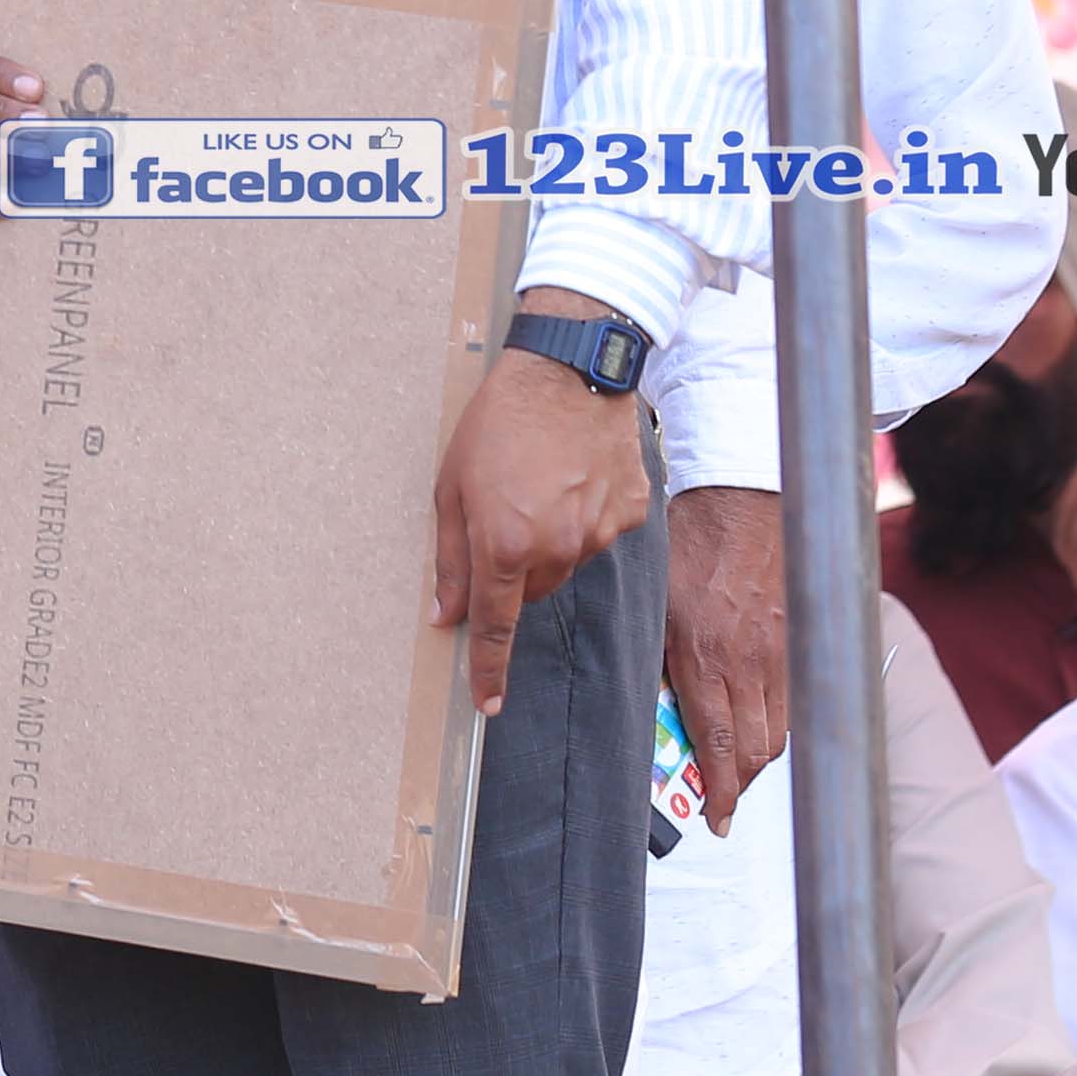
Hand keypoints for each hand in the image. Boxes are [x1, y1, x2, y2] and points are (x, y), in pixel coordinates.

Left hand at [426, 294, 655, 716]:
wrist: (568, 372)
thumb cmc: (498, 423)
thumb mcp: (451, 487)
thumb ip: (450, 558)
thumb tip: (446, 615)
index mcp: (504, 545)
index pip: (496, 626)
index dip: (490, 669)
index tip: (487, 703)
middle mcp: (556, 549)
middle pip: (531, 591)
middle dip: (514, 570)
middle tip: (506, 516)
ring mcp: (598, 534)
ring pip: (565, 563)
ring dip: (549, 541)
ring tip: (541, 483)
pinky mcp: (630, 515)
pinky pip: (599, 535)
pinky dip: (583, 517)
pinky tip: (573, 476)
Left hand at [658, 484, 789, 826]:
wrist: (744, 501)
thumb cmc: (690, 544)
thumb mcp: (654, 604)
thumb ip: (658, 657)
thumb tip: (655, 704)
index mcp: (705, 657)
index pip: (719, 744)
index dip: (721, 792)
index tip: (717, 820)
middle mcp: (749, 664)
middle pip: (756, 750)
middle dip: (740, 783)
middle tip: (721, 799)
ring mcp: (780, 655)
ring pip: (780, 731)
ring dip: (759, 757)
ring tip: (736, 767)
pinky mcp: (798, 642)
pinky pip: (793, 701)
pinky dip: (777, 723)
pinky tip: (758, 722)